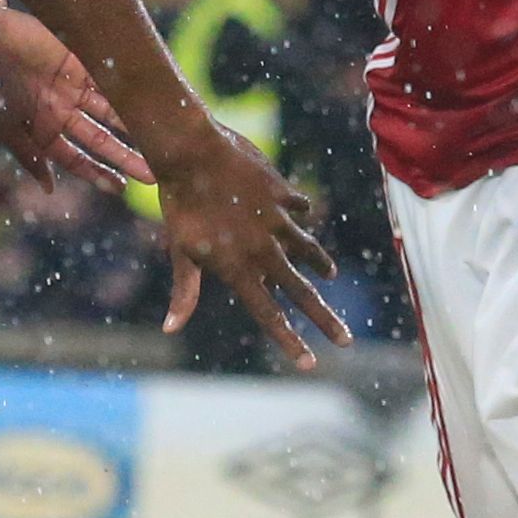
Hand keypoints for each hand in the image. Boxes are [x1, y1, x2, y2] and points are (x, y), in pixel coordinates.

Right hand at [0, 0, 147, 194]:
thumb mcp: (2, 128)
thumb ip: (29, 157)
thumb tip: (51, 190)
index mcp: (41, 130)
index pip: (78, 157)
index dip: (100, 172)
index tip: (123, 188)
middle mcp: (59, 110)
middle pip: (100, 138)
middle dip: (126, 157)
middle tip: (155, 175)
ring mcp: (69, 85)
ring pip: (110, 111)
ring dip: (133, 126)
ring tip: (160, 140)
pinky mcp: (76, 59)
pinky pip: (107, 78)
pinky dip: (126, 90)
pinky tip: (147, 103)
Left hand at [151, 122, 344, 367]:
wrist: (193, 153)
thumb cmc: (180, 205)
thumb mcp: (180, 251)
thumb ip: (184, 291)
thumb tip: (171, 329)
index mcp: (239, 268)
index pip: (269, 315)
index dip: (290, 342)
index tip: (310, 364)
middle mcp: (264, 250)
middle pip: (302, 293)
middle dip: (326, 320)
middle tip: (346, 342)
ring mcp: (277, 220)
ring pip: (307, 249)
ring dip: (319, 265)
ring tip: (330, 275)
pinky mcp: (281, 193)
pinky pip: (298, 208)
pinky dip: (301, 214)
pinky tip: (305, 214)